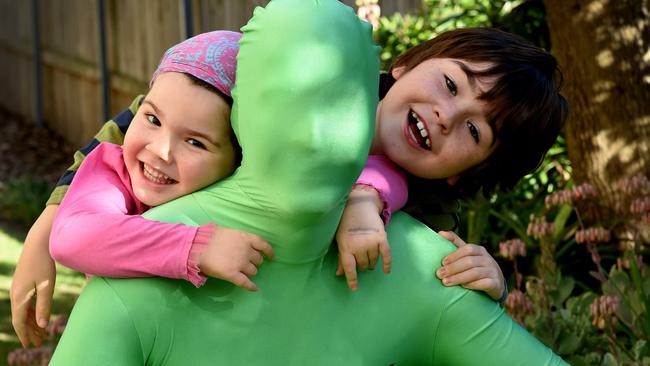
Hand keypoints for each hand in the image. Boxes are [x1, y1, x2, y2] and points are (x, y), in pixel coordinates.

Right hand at [10, 205, 57, 346]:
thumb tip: (42, 325)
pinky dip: (32, 312)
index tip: (30, 345)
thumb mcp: (47, 287)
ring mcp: (19, 289)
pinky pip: (26, 303)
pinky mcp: (24, 283)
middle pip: (21, 318)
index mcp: (19, 297)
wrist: (38, 244)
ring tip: (42, 333)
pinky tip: (39, 316)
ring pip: (23, 311)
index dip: (25, 334)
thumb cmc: (43, 264)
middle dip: (30, 331)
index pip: (19, 322)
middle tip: (40, 342)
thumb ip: (44, 306)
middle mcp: (16, 294)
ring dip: (32, 322)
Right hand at [199, 226, 273, 291]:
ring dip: (250, 272)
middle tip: (247, 264)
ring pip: (253, 271)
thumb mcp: (228, 233)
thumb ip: (239, 239)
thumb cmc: (210, 237)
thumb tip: (243, 244)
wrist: (197, 247)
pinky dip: (251, 286)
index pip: (263, 245)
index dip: (268, 251)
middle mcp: (246, 251)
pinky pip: (245, 283)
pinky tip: (254, 289)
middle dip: (254, 262)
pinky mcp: (233, 274)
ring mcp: (240, 263)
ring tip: (243, 273)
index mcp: (245, 238)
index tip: (271, 256)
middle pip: (258, 260)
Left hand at [335, 185, 390, 290]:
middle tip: (360, 260)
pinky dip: (387, 264)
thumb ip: (341, 257)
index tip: (354, 288)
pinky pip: (386, 255)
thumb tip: (339, 274)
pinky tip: (386, 270)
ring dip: (371, 263)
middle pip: (362, 265)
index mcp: (346, 246)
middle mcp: (359, 246)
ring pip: (373, 261)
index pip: (349, 267)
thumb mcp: (340, 239)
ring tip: (368, 258)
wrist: (360, 205)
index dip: (352, 279)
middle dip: (361, 265)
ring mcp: (371, 242)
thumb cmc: (346, 223)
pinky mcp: (382, 238)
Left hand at [435, 231, 504, 300]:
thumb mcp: (469, 254)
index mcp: (480, 250)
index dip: (454, 255)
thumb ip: (456, 243)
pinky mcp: (496, 283)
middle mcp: (488, 259)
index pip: (467, 249)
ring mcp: (493, 271)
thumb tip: (440, 232)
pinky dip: (472, 285)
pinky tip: (462, 287)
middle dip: (453, 268)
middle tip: (440, 274)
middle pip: (469, 261)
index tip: (442, 262)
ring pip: (475, 273)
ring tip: (445, 282)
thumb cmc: (478, 267)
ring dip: (458, 277)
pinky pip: (484, 283)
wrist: (497, 284)